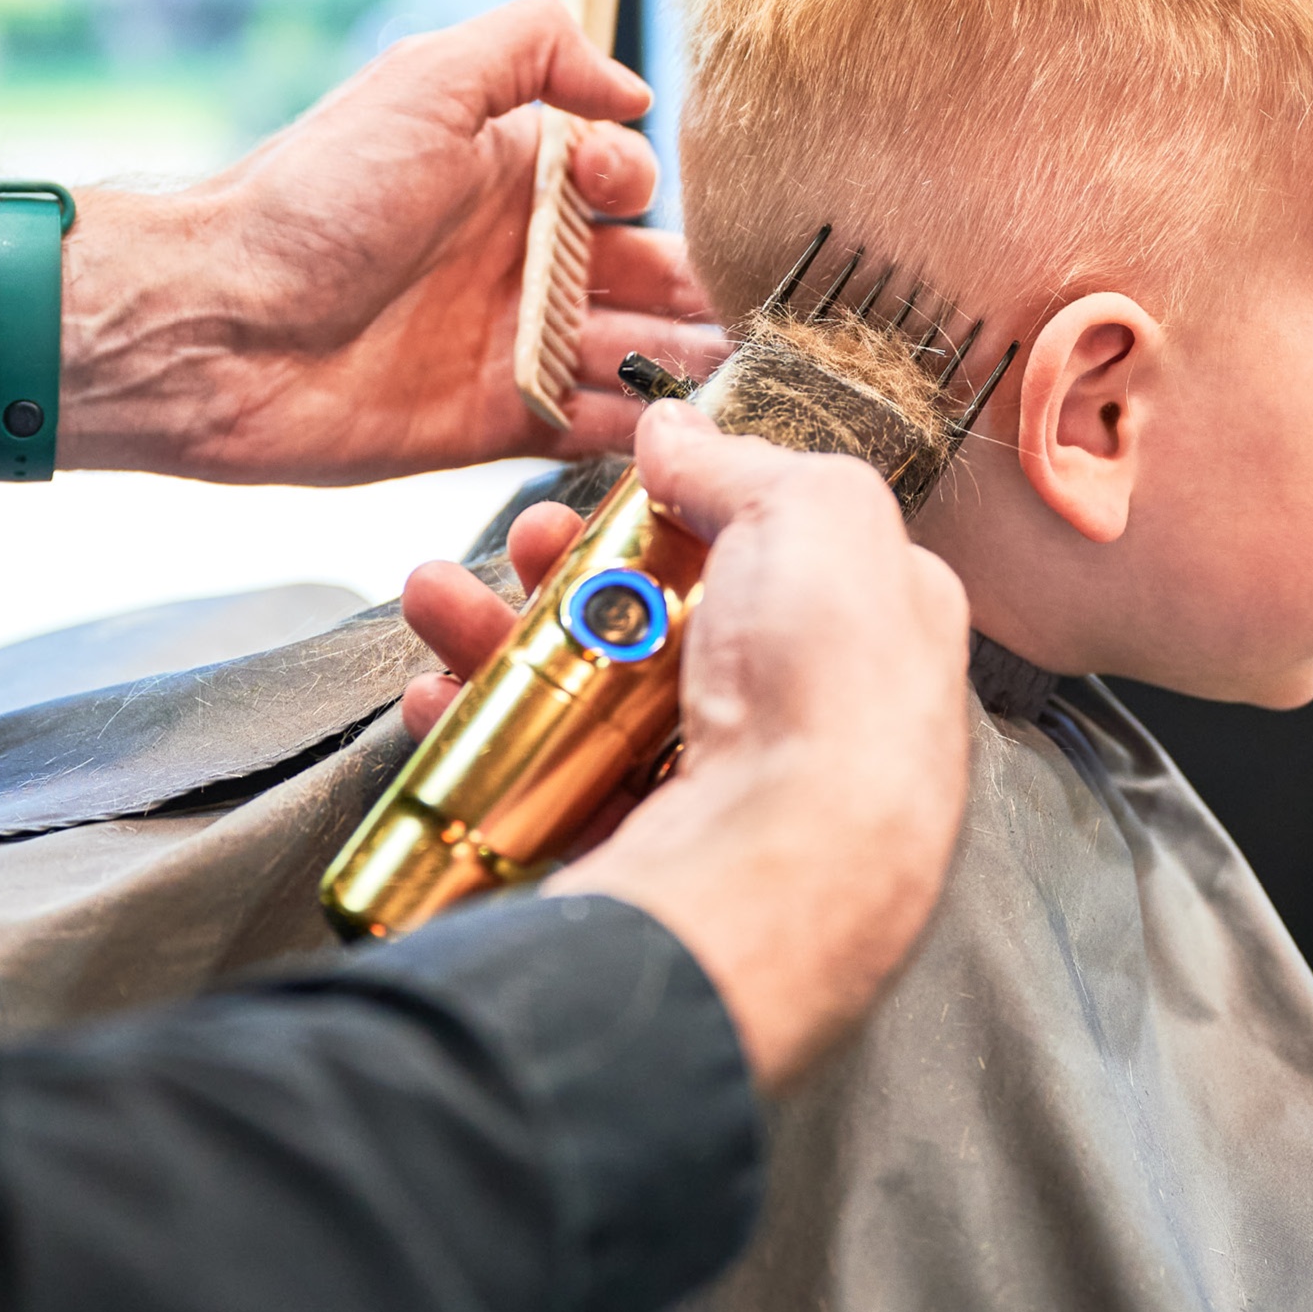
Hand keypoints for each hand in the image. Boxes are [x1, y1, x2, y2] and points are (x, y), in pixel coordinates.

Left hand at [0, 0, 727, 482]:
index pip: (614, 177)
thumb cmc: (309, 198)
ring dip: (682, 363)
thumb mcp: (422, 80)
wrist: (214, 325)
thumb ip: (532, 49)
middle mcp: (515, 258)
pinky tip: (675, 433)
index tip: (620, 188)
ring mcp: (506, 344)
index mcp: (502, 172)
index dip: (634, 181)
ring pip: (627, 352)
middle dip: (697, 289)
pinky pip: (584, 426)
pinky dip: (633, 431)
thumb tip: (629, 87)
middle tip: (753, 310)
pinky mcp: (490, 423)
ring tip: (736, 376)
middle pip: (641, 272)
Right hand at [399, 404, 972, 1091]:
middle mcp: (808, 710)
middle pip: (668, 615)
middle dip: (574, 568)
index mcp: (876, 625)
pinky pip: (546, 781)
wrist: (778, 881)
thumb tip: (680, 430)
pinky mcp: (646, 853)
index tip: (621, 482)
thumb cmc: (829, 690)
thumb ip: (744, 462)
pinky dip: (483, 734)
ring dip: (502, 637)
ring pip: (593, 694)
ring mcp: (723, 790)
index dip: (692, 504)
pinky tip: (437, 699)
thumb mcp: (816, 513)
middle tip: (526, 541)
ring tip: (436, 602)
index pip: (777, 545)